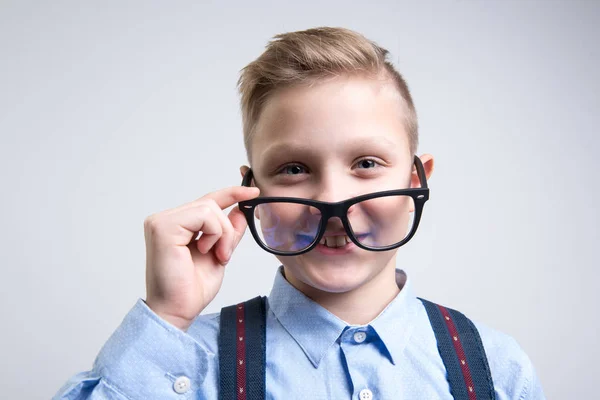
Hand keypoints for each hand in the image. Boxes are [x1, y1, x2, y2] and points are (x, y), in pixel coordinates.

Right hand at [143, 186, 259, 330]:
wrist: (177, 311)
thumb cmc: (191, 289)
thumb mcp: (220, 254)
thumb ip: (228, 232)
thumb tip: (240, 210)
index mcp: (175, 225)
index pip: (206, 202)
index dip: (231, 193)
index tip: (253, 191)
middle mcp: (165, 220)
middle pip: (210, 204)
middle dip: (227, 229)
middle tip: (225, 255)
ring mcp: (161, 221)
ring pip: (209, 208)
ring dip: (222, 234)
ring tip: (216, 256)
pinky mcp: (162, 227)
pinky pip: (204, 214)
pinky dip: (214, 233)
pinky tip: (206, 251)